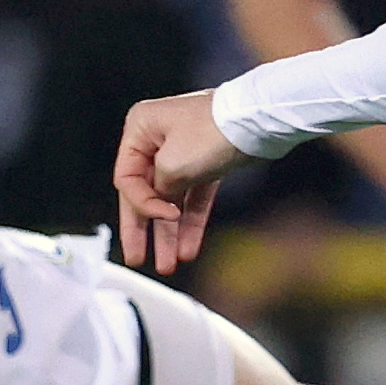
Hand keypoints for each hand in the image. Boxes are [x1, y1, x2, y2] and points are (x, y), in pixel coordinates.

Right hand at [112, 90, 254, 272]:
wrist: (259, 121)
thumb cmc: (215, 128)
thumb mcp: (172, 165)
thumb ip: (157, 190)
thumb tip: (160, 204)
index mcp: (140, 129)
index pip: (127, 178)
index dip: (141, 205)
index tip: (162, 217)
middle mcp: (157, 138)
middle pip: (146, 193)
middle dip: (146, 229)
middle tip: (138, 257)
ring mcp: (182, 151)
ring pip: (171, 200)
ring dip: (170, 233)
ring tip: (168, 263)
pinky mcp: (205, 163)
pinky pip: (193, 198)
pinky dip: (192, 221)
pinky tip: (188, 246)